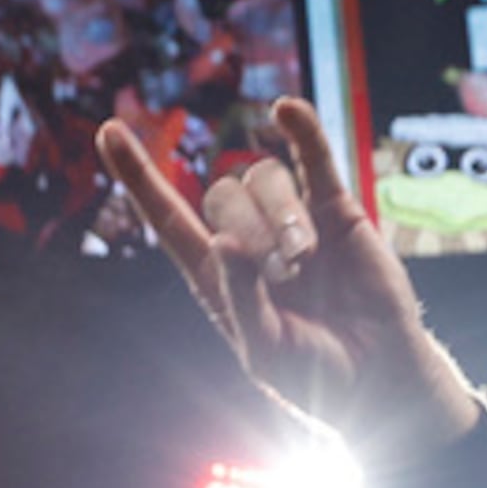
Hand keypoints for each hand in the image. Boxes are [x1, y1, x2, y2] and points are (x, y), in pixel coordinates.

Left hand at [95, 97, 480, 469]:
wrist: (378, 374)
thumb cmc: (312, 376)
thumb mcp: (266, 352)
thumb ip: (241, 298)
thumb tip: (222, 241)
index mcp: (216, 274)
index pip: (167, 216)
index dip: (138, 175)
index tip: (108, 132)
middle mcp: (247, 238)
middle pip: (222, 195)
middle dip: (253, 232)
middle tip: (288, 277)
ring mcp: (290, 217)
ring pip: (264, 179)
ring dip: (283, 217)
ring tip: (308, 260)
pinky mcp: (334, 207)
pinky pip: (311, 156)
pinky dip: (301, 130)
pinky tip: (287, 111)